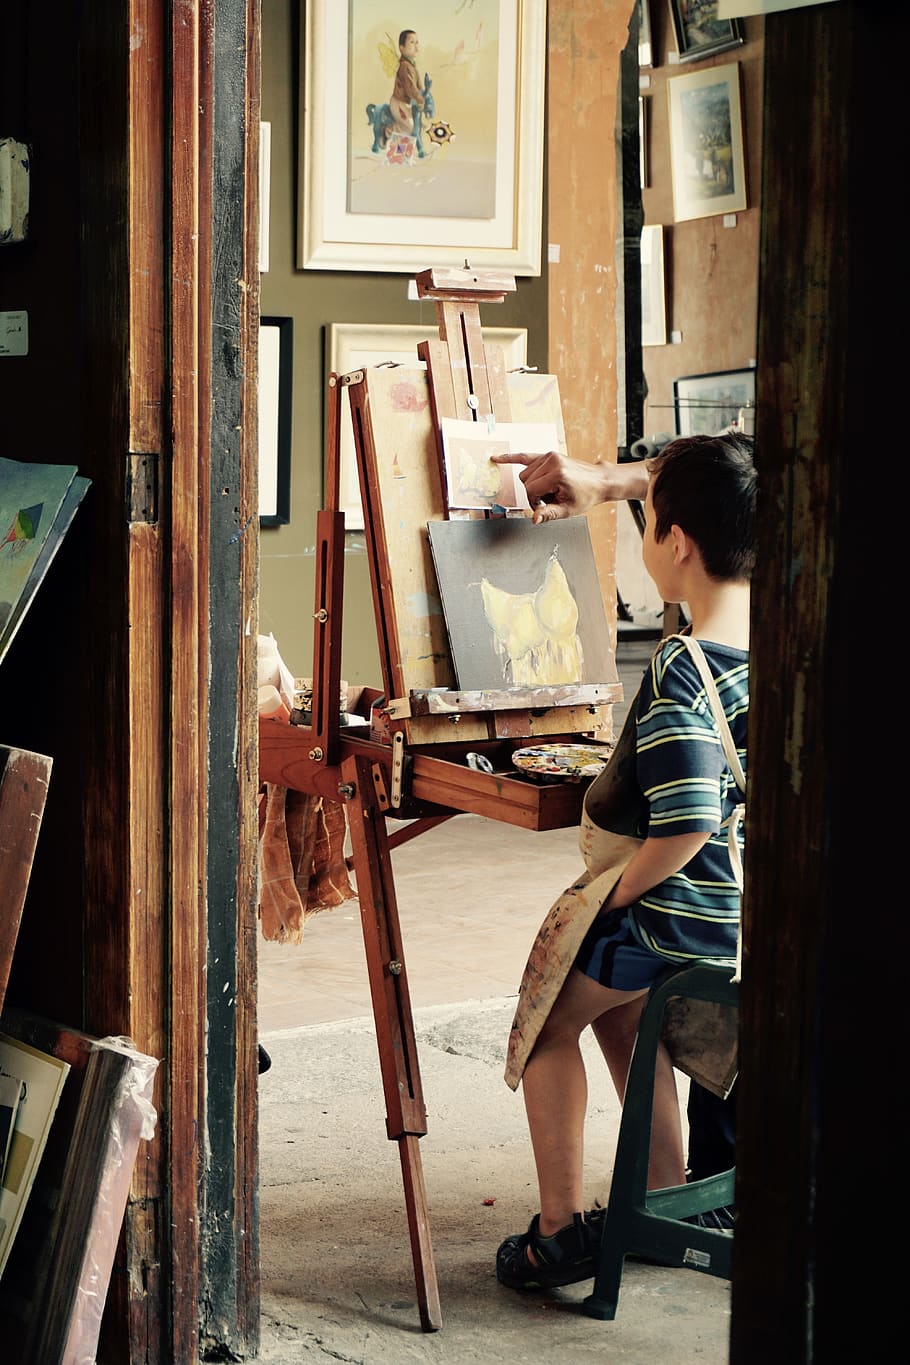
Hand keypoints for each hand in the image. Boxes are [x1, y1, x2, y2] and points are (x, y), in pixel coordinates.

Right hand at [490, 451, 646, 523]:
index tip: (546, 505)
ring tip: (549, 489)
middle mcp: (552, 461)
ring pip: (524, 473)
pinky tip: (497, 458)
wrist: (599, 481)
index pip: (530, 490)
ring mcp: (549, 456)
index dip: (535, 502)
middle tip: (549, 498)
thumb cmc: (586, 495)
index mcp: (557, 474)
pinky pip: (524, 456)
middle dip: (533, 493)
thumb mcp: (568, 510)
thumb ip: (548, 514)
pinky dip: (510, 457)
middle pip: (525, 480)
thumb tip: (533, 519)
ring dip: (533, 484)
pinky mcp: (548, 455)